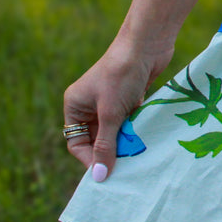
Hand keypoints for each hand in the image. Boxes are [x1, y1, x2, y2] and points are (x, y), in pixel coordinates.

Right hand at [63, 34, 173, 181]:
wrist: (147, 44)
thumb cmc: (122, 76)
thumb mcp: (111, 114)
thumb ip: (105, 145)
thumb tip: (99, 176)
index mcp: (75, 105)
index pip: (77, 142)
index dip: (91, 159)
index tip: (108, 174)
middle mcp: (89, 104)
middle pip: (97, 138)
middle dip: (111, 151)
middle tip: (127, 168)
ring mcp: (110, 100)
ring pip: (115, 131)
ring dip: (125, 141)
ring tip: (137, 154)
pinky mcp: (129, 97)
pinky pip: (129, 121)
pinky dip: (136, 129)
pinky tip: (145, 138)